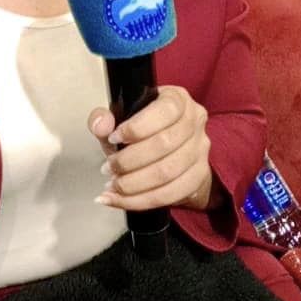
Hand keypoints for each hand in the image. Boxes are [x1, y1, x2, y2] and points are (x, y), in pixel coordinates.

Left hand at [88, 85, 214, 212]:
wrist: (168, 155)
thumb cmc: (143, 133)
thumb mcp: (120, 120)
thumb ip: (104, 119)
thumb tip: (100, 124)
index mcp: (176, 99)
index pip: (164, 111)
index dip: (136, 127)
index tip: (113, 138)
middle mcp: (194, 122)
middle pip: (164, 144)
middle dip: (129, 161)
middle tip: (108, 168)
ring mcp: (200, 150)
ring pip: (167, 173)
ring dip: (133, 184)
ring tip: (113, 185)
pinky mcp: (199, 176)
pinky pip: (170, 194)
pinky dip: (140, 201)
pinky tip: (120, 199)